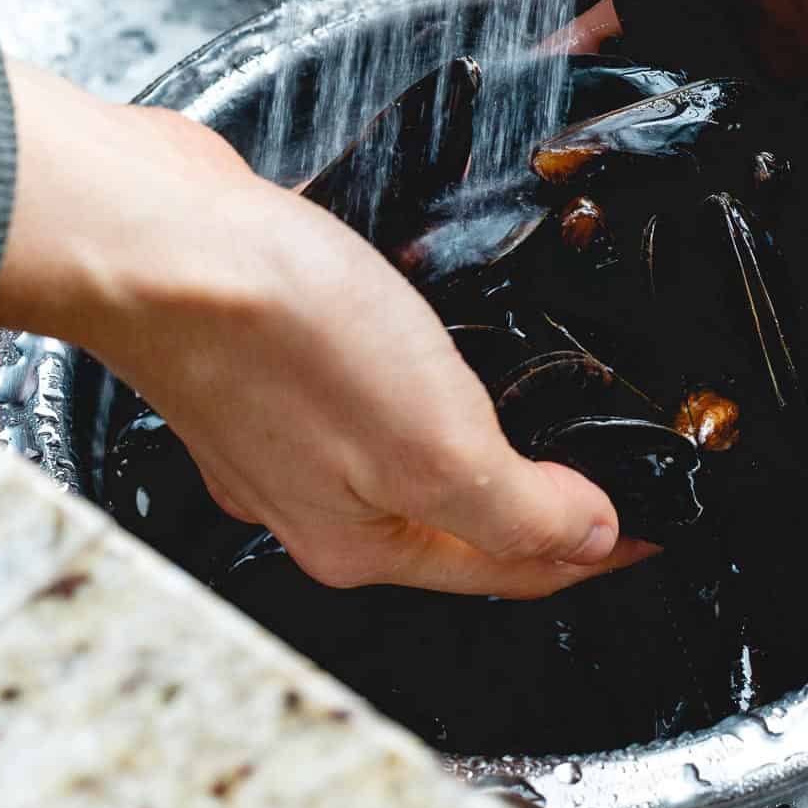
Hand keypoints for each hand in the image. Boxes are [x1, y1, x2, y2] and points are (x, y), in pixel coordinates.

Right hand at [0, 62, 645, 596]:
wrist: (160, 240)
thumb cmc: (278, 334)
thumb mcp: (434, 441)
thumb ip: (517, 506)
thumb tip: (589, 539)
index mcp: (365, 540)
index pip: (510, 567)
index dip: (593, 548)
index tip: (647, 532)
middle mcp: (319, 501)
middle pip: (458, 523)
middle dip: (535, 510)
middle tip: (600, 480)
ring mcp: (286, 434)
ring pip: (409, 460)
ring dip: (476, 446)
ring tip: (532, 419)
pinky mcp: (268, 366)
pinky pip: (369, 398)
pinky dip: (417, 391)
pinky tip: (429, 354)